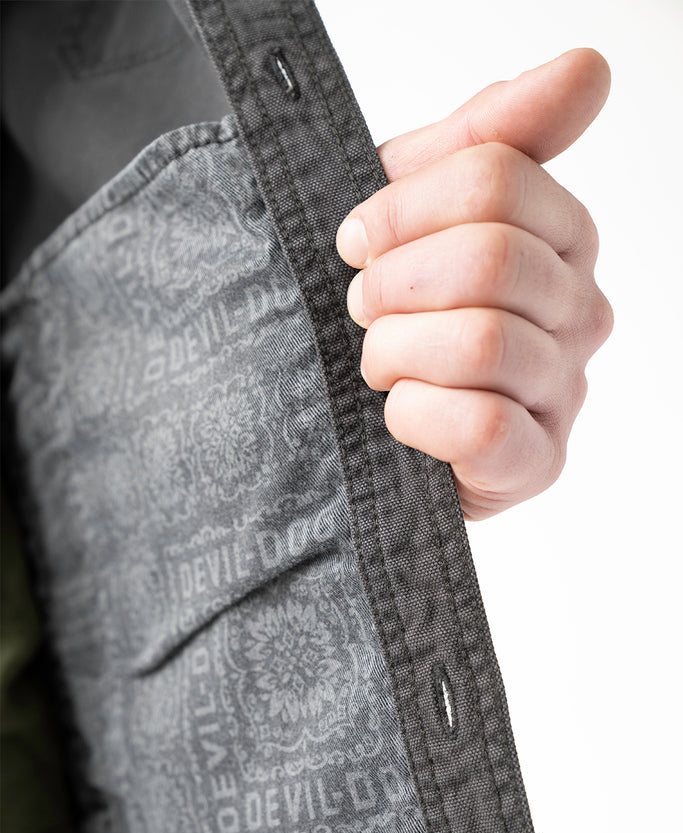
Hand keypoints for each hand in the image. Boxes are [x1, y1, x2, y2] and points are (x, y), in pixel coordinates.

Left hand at [336, 49, 612, 519]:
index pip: (493, 176)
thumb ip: (487, 140)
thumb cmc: (393, 314)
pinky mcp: (538, 462)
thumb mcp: (415, 211)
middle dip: (392, 285)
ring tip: (378, 365)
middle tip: (360, 310)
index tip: (355, 241)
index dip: (400, 208)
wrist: (362, 421)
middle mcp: (579, 308)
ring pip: (484, 342)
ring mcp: (564, 389)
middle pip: (488, 256)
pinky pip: (481, 427)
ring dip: (396, 353)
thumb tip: (587, 70)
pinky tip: (400, 415)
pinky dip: (415, 418)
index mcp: (558, 233)